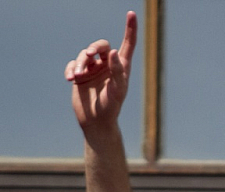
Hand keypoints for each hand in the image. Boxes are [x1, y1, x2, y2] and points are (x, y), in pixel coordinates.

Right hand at [65, 11, 136, 131]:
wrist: (95, 122)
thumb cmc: (111, 108)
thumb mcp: (117, 90)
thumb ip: (117, 72)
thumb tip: (113, 53)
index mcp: (122, 68)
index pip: (128, 44)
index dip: (130, 29)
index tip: (131, 14)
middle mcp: (108, 66)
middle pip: (101, 45)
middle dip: (93, 47)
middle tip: (89, 55)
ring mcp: (93, 70)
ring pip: (85, 54)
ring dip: (80, 62)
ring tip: (77, 75)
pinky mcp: (80, 75)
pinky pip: (73, 64)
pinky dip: (70, 68)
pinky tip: (70, 79)